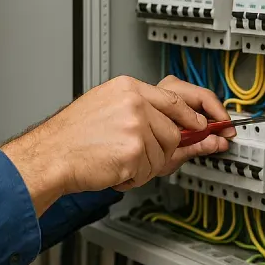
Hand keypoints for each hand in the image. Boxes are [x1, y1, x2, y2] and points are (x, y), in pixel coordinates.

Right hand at [1, 75, 234, 215]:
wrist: (50, 155)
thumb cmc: (73, 137)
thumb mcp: (110, 111)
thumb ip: (150, 116)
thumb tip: (195, 131)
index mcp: (129, 87)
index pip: (178, 99)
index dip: (200, 116)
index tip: (215, 125)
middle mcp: (134, 102)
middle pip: (175, 131)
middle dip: (164, 150)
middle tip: (141, 157)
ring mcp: (135, 125)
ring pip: (164, 154)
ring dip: (144, 166)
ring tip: (116, 159)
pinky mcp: (133, 150)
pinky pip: (149, 171)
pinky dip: (133, 177)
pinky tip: (113, 168)